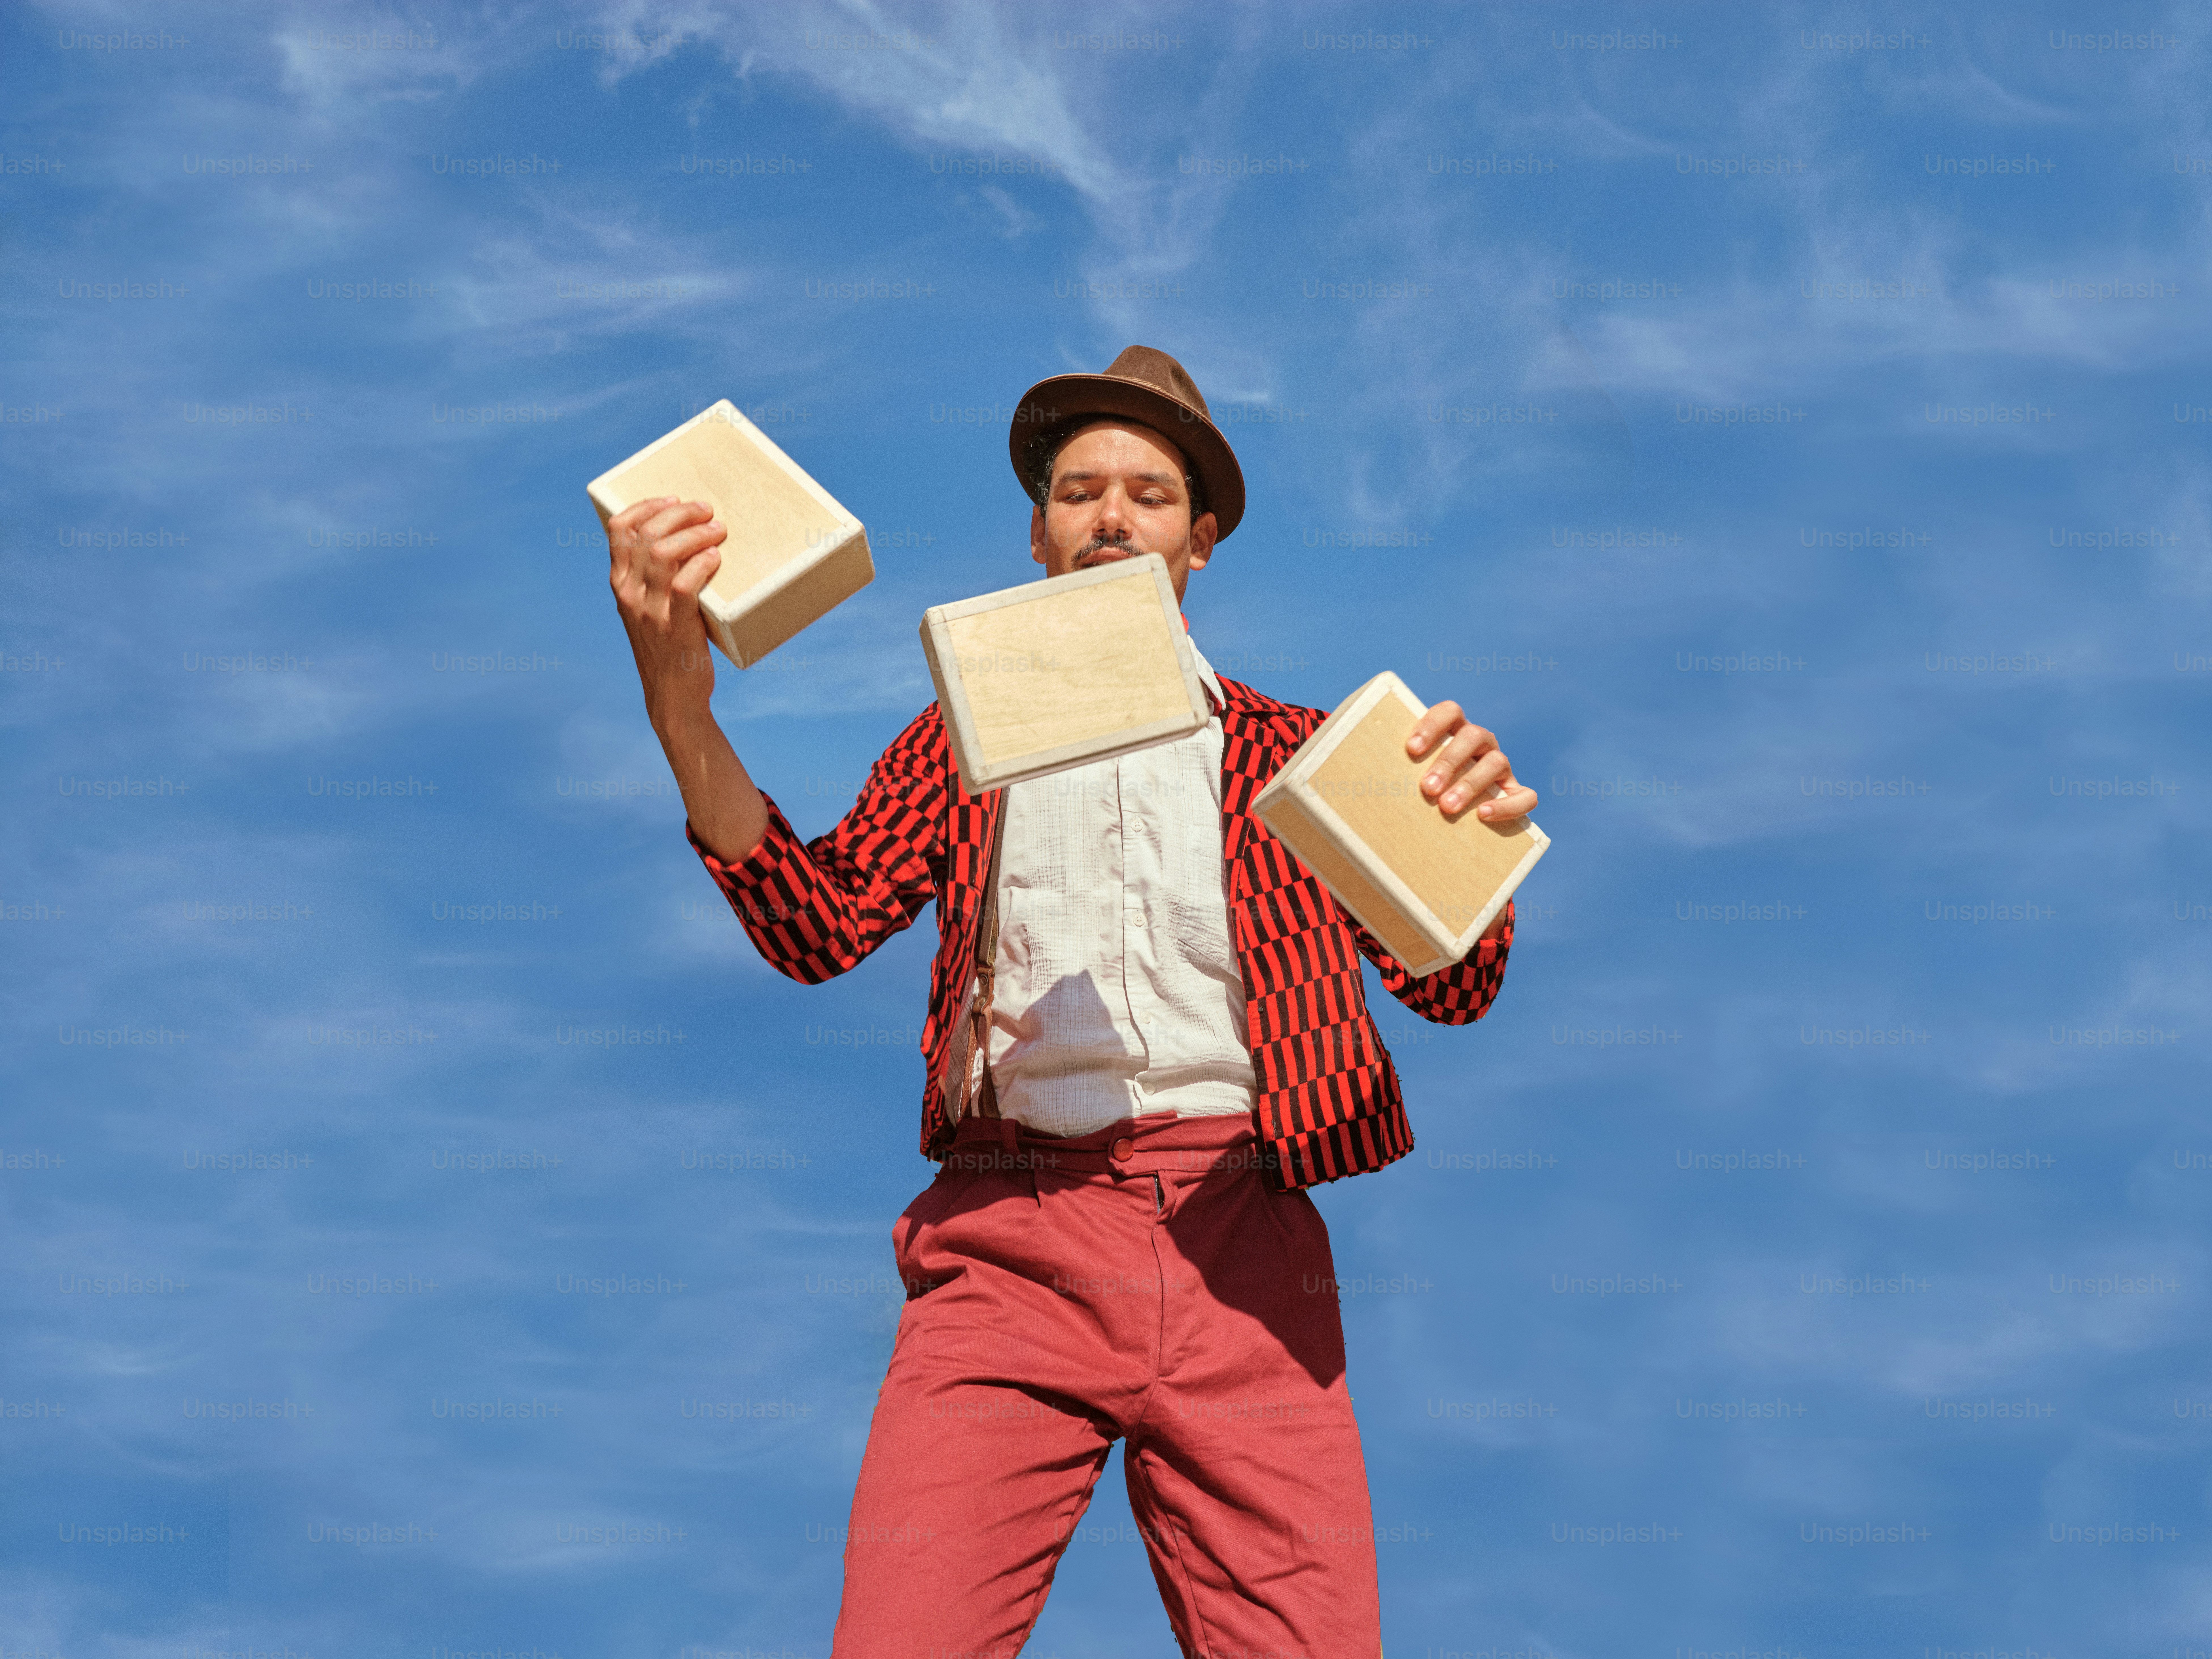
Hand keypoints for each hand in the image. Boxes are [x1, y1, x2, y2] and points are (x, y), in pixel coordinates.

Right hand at [607, 497, 725, 733]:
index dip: (647, 505)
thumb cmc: (670, 646)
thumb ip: (654, 579)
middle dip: (680, 513)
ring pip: (664, 552)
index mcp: (620, 583)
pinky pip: (684, 583)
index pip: (620, 528)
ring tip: (718, 530)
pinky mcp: (674, 626)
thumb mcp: (650, 608)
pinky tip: (716, 558)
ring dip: (695, 534)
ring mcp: (649, 610)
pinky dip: (702, 564)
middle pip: (647, 533)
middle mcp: (629, 593)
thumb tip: (684, 541)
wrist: (674, 695)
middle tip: (707, 511)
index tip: (673, 499)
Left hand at [1405, 703, 1538, 822]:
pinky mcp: (1515, 793)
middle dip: (1448, 762)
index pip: (1450, 711)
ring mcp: (1500, 767)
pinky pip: (1525, 796)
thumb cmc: (1421, 793)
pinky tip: (1483, 815)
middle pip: (1472, 736)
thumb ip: (1393, 769)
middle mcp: (1481, 743)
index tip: (1411, 749)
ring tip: (1446, 807)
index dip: (1432, 725)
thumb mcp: (1407, 776)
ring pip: (1497, 761)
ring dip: (1470, 783)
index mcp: (1455, 731)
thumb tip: (1352, 773)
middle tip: (1426, 789)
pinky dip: (1507, 805)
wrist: (1450, 823)